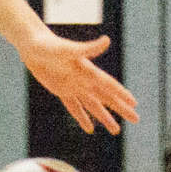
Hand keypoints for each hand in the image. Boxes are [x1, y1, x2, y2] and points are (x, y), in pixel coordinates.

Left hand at [19, 31, 136, 133]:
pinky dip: (82, 117)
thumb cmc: (51, 45)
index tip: (135, 103)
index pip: (109, 85)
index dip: (122, 94)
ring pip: (93, 106)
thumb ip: (89, 48)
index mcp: (89, 71)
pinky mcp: (61, 91)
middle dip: (121, 109)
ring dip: (105, 118)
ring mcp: (74, 86)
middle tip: (136, 120)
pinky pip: (74, 107)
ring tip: (116, 130)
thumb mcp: (69, 49)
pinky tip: (89, 128)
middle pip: (106, 98)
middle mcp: (84, 80)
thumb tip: (107, 40)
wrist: (34, 46)